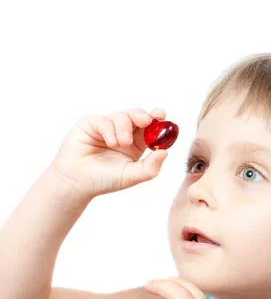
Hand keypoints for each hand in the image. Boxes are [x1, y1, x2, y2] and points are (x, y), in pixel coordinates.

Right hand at [49, 107, 168, 198]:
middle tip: (146, 121)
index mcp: (137, 144)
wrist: (76, 182)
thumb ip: (150, 167)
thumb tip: (165, 152)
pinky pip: (105, 120)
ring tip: (121, 143)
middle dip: (144, 116)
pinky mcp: (92, 123)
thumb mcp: (131, 176)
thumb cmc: (104, 180)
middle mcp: (124, 133)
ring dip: (124, 128)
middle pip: (138, 116)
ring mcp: (108, 127)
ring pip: (122, 116)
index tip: (162, 116)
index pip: (151, 128)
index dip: (158, 120)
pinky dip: (110, 129)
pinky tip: (110, 142)